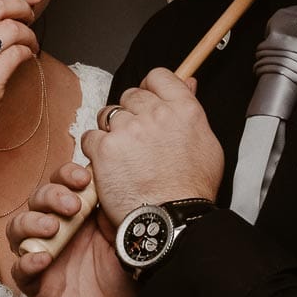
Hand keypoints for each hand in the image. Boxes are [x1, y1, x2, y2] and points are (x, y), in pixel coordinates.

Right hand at [11, 163, 135, 296]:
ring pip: (19, 230)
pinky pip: (19, 271)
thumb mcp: (127, 236)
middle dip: (51, 197)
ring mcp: (46, 258)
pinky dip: (26, 261)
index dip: (66, 176)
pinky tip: (43, 258)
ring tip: (53, 228)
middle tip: (72, 206)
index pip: (62, 183)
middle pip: (37, 201)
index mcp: (81, 215)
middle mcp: (59, 232)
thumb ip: (116, 207)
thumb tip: (114, 174)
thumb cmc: (131, 277)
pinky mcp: (38, 287)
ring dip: (32, 223)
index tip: (82, 179)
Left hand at [79, 69, 223, 225]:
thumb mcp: (206, 143)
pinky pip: (90, 136)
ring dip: (112, 132)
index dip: (149, 87)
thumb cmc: (191, 189)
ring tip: (123, 157)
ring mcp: (128, 129)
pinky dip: (95, 150)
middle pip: (130, 96)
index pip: (159, 77)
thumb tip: (188, 82)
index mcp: (183, 109)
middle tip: (136, 140)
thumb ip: (191, 109)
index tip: (147, 100)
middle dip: (130, 114)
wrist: (172, 220)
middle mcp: (156, 114)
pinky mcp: (105, 148)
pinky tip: (108, 166)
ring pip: (108, 115)